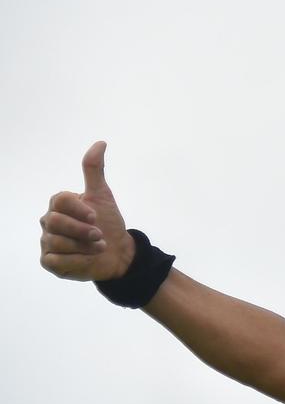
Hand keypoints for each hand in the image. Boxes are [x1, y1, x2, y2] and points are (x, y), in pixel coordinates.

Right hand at [40, 141, 133, 281]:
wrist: (117, 253)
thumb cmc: (108, 223)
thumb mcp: (103, 196)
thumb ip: (95, 171)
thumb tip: (101, 143)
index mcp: (60, 205)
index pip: (60, 200)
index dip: (80, 209)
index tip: (96, 216)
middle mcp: (49, 222)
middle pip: (56, 222)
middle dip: (82, 230)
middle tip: (99, 235)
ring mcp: (47, 241)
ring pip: (56, 242)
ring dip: (83, 247)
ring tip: (97, 247)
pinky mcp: (49, 261)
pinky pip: (56, 260)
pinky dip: (76, 260)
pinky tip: (86, 259)